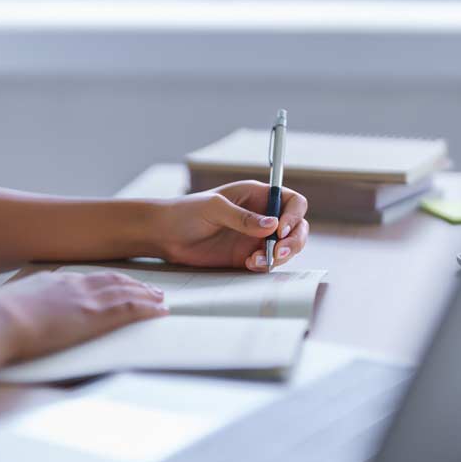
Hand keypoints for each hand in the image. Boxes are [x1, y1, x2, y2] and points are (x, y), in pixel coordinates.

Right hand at [0, 270, 168, 361]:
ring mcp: (85, 299)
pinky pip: (131, 310)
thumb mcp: (6, 306)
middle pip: (112, 281)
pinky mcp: (94, 316)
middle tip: (149, 289)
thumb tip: (12, 319)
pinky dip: (148, 310)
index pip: (87, 278)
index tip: (117, 284)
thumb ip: (18, 308)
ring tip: (160, 300)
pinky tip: (160, 312)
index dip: (106, 280)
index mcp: (51, 281)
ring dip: (146, 296)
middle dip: (133, 284)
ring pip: (126, 293)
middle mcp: (73, 285)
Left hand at [155, 180, 308, 271]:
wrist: (165, 235)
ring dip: (280, 256)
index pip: (292, 202)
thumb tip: (272, 226)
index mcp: (257, 196)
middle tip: (279, 252)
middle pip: (296, 227)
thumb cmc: (186, 212)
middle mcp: (261, 216)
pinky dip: (265, 265)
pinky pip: (268, 262)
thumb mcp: (213, 208)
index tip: (282, 229)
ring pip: (286, 248)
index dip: (294, 215)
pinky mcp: (246, 256)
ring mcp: (255, 238)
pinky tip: (249, 265)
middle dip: (294, 241)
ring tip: (256, 261)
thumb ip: (242, 217)